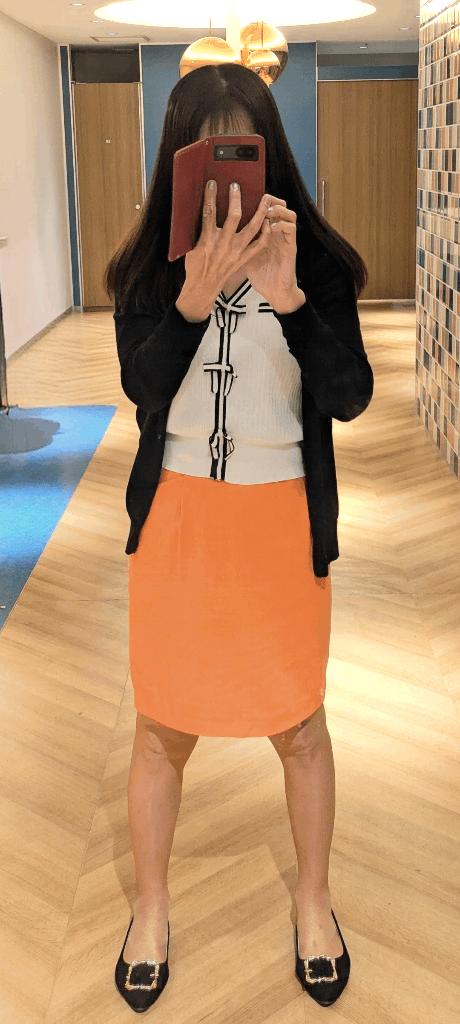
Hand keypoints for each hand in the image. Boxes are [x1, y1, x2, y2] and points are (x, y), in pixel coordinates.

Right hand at [175, 179, 287, 321]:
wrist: (203, 288)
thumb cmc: (195, 266)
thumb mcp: (190, 247)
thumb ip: (196, 229)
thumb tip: (197, 208)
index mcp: (206, 241)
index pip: (209, 213)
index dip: (211, 196)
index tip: (212, 183)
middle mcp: (223, 245)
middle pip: (233, 217)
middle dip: (236, 199)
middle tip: (236, 186)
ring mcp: (236, 252)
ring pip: (252, 228)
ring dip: (259, 212)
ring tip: (264, 198)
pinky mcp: (244, 259)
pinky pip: (259, 245)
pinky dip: (265, 233)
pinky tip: (268, 222)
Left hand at [241, 198, 305, 312]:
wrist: (276, 293)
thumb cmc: (260, 278)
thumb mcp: (244, 258)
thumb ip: (235, 246)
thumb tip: (214, 238)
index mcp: (266, 235)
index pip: (264, 213)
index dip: (259, 202)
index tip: (246, 195)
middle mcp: (277, 234)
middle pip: (277, 208)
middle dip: (269, 199)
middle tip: (260, 195)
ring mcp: (284, 239)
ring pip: (288, 214)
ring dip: (278, 209)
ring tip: (267, 209)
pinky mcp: (290, 247)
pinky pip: (290, 229)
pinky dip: (282, 224)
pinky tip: (272, 226)